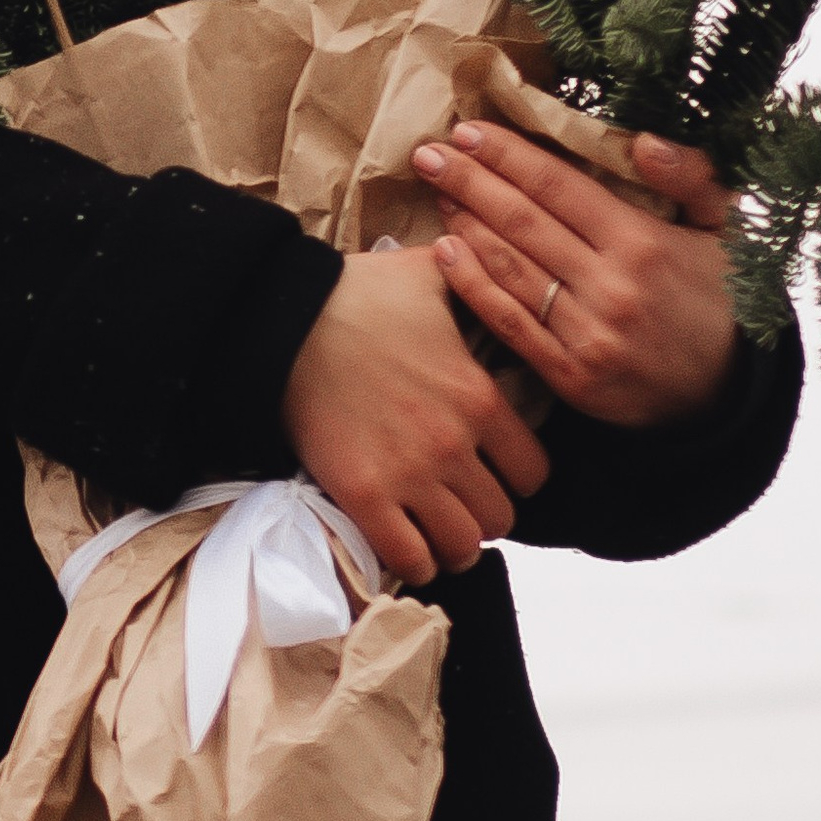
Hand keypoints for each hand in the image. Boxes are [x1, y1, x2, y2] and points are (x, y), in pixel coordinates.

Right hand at [281, 246, 547, 584]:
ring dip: (452, 544)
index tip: (496, 471)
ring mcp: (409, 475)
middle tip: (461, 501)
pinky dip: (414, 560)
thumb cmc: (356, 293)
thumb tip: (492, 259)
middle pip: (501, 517)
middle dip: (485, 513)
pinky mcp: (362, 495)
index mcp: (480, 397)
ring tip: (436, 530)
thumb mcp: (428, 274)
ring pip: (462, 546)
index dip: (518, 477)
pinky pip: (409, 558)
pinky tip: (406, 542)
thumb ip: (473, 278)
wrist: (285, 320)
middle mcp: (454, 445)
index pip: (534, 472)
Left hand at [415, 124, 739, 428]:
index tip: (469, 130)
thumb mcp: (724, 230)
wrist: (729, 394)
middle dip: (469, 180)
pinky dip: (472, 285)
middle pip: (522, 221)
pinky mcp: (570, 376)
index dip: (508, 155)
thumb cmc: (720, 298)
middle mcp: (611, 287)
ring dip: (465, 223)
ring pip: (509, 267)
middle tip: (429, 152)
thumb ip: (691, 178)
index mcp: (643, 243)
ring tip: (437, 190)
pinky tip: (445, 252)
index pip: (557, 186)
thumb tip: (642, 141)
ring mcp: (587, 334)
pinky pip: (509, 323)